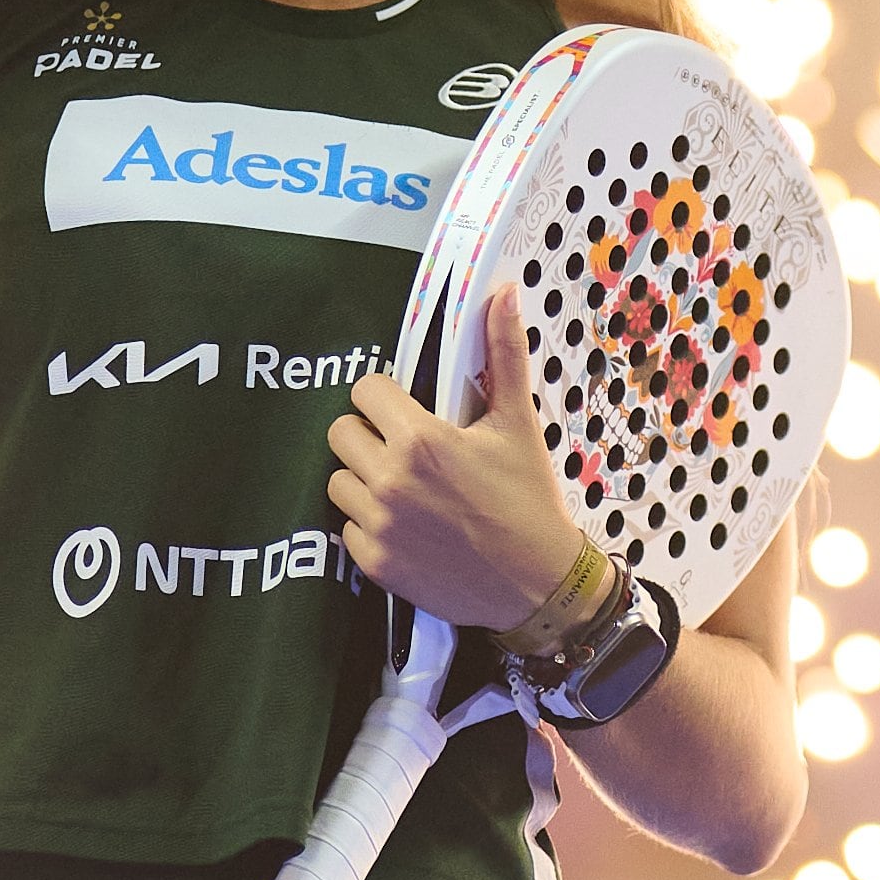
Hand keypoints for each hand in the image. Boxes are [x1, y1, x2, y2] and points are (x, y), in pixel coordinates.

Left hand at [325, 285, 590, 631]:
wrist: (541, 586)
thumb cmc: (530, 502)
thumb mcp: (518, 424)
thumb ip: (503, 354)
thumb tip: (502, 293)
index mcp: (420, 439)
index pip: (364, 391)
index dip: (386, 399)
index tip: (409, 413)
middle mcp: (390, 480)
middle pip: (341, 432)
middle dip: (370, 436)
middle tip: (406, 451)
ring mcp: (379, 524)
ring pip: (338, 479)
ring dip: (364, 480)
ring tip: (407, 490)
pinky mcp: (375, 562)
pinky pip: (345, 527)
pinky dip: (369, 526)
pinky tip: (407, 527)